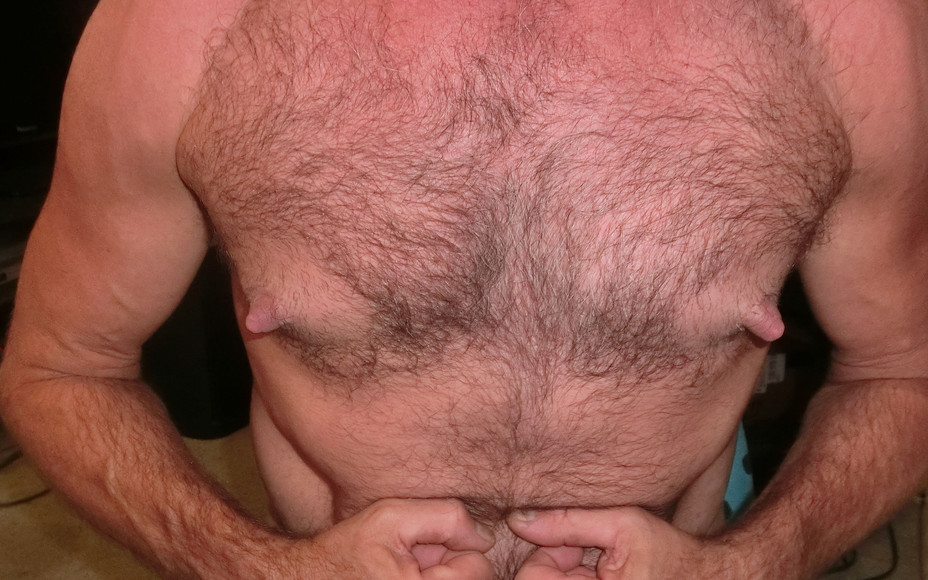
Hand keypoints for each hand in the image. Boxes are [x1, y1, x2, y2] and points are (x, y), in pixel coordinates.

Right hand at [297, 498, 495, 578]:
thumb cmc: (348, 550)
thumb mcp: (391, 517)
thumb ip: (447, 518)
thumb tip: (485, 537)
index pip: (479, 568)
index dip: (455, 551)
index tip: (422, 551)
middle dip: (449, 570)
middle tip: (411, 565)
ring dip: (439, 579)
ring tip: (406, 577)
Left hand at [507, 507, 732, 579]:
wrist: (708, 579)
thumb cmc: (669, 553)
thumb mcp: (621, 525)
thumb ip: (568, 521)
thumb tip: (516, 519)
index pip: (533, 579)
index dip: (544, 558)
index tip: (573, 546)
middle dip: (559, 566)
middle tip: (592, 555)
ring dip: (572, 573)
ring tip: (602, 565)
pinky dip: (582, 577)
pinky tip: (604, 574)